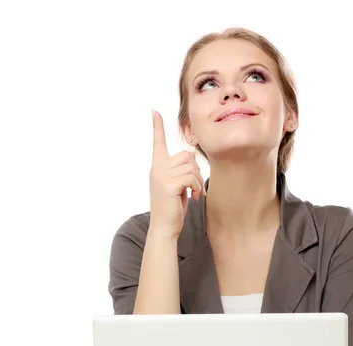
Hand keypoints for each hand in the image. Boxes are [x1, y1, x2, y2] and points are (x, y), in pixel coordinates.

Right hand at [150, 110, 204, 239]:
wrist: (164, 227)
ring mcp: (162, 176)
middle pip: (186, 155)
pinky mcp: (169, 184)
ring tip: (194, 193)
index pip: (157, 143)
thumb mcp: (175, 185)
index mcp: (157, 167)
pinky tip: (194, 197)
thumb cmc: (172, 207)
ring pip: (191, 166)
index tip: (154, 112)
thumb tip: (190, 156)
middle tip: (195, 187)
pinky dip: (197, 187)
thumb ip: (179, 170)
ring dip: (198, 181)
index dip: (157, 127)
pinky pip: (192, 177)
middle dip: (196, 171)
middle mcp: (157, 168)